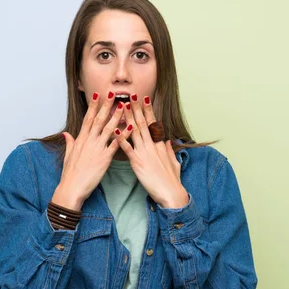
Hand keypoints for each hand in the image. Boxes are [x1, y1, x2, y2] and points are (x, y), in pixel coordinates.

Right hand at [54, 91, 124, 210]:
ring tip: (125, 106)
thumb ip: (69, 143)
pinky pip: (115, 145)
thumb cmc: (70, 174)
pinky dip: (123, 135)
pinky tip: (131, 128)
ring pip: (108, 129)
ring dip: (117, 116)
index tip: (98, 95)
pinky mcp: (104, 159)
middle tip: (114, 93)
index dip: (94, 106)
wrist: (72, 188)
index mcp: (81, 139)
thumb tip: (66, 133)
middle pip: (99, 120)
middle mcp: (89, 141)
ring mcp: (97, 149)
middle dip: (106, 106)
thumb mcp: (68, 155)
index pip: (88, 119)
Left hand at [114, 94, 188, 208]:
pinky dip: (121, 139)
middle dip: (136, 108)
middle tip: (130, 95)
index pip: (153, 124)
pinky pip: (128, 148)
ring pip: (135, 131)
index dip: (148, 110)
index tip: (144, 99)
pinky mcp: (138, 162)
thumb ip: (169, 150)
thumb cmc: (172, 181)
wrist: (171, 193)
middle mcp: (152, 146)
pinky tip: (115, 130)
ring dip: (128, 118)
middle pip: (143, 123)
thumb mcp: (173, 163)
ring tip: (122, 106)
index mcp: (160, 145)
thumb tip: (168, 141)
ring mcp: (145, 153)